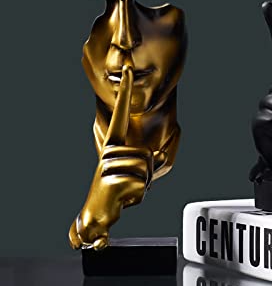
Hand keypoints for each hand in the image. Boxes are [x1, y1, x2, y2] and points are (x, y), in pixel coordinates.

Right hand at [69, 65, 153, 249]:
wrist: (96, 214)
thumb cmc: (119, 189)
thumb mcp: (139, 171)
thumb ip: (154, 159)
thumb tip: (162, 154)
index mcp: (115, 143)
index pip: (121, 113)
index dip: (125, 92)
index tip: (128, 71)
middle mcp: (111, 150)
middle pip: (150, 157)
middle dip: (148, 175)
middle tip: (130, 183)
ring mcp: (111, 165)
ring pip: (147, 170)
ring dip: (143, 186)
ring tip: (126, 189)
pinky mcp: (113, 181)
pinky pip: (141, 185)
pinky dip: (138, 196)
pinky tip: (124, 197)